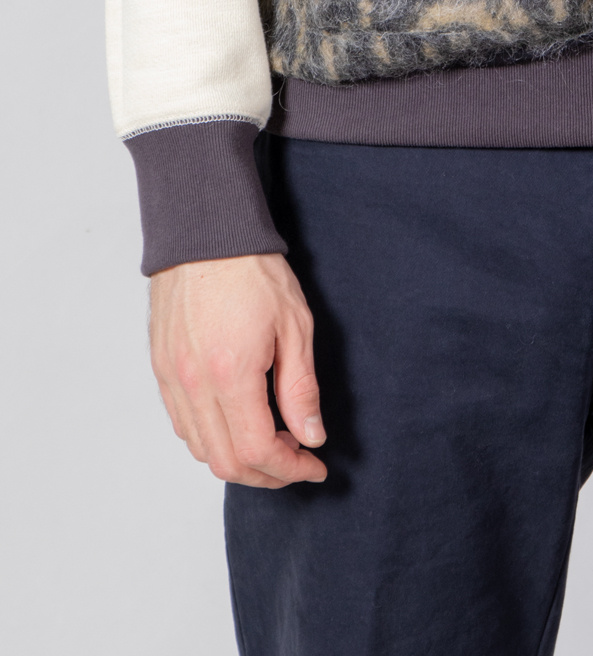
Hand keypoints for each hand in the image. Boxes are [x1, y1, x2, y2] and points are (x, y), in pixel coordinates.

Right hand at [150, 252, 326, 488]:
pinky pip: (183, 424)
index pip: (257, 451)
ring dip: (238, 459)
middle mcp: (193, 384)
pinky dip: (212, 437)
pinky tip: (239, 421)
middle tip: (296, 460)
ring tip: (272, 441)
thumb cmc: (253, 271)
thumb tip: (311, 437)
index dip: (290, 469)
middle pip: (225, 462)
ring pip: (201, 448)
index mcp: (230, 374)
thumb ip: (301, 388)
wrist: (205, 233)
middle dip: (266, 474)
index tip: (315, 466)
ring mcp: (172, 378)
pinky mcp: (162, 369)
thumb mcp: (294, 325)